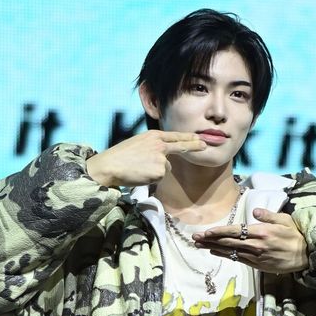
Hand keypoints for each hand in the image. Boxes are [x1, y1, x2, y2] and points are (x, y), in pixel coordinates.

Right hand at [86, 130, 206, 187]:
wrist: (110, 166)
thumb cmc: (120, 157)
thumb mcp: (137, 144)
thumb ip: (152, 148)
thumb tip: (163, 159)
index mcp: (153, 136)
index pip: (174, 136)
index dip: (187, 137)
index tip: (199, 137)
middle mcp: (160, 145)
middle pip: (181, 147)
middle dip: (194, 146)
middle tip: (205, 145)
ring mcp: (161, 158)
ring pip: (166, 168)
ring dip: (156, 171)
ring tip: (139, 169)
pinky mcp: (160, 171)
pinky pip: (160, 178)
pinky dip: (152, 179)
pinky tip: (141, 175)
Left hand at [192, 208, 308, 274]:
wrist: (306, 255)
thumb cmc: (295, 235)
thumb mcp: (284, 220)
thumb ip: (268, 215)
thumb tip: (254, 211)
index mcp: (261, 232)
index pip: (235, 232)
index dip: (219, 232)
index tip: (206, 232)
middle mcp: (256, 245)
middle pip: (228, 243)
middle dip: (210, 240)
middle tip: (195, 238)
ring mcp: (256, 256)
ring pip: (230, 252)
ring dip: (213, 248)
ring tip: (199, 245)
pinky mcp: (257, 265)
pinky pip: (238, 259)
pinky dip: (225, 255)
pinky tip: (215, 252)